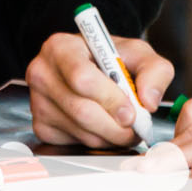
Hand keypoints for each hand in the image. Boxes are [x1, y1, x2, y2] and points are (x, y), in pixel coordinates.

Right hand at [26, 32, 175, 148]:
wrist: (92, 65)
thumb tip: (149, 100)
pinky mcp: (42, 126)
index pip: (82, 78)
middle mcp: (42, 73)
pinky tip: (106, 128)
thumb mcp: (138, 53)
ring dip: (111, 136)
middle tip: (136, 127)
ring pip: (81, 131)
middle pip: (81, 110)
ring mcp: (38, 101)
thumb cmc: (110, 58)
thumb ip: (153, 71)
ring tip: (126, 127)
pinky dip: (98, 142)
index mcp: (61, 47)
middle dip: (116, 126)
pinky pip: (74, 143)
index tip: (131, 111)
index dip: (110, 99)